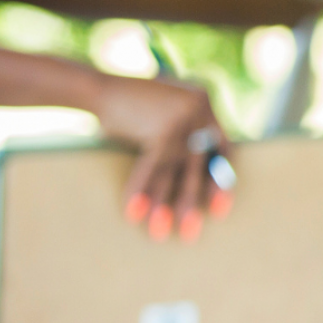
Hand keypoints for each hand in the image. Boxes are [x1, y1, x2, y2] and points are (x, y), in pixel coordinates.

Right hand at [89, 74, 230, 242]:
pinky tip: (133, 214)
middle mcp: (201, 110)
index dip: (220, 178)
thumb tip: (196, 173)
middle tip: (192, 231)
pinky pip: (152, 169)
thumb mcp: (166, 111)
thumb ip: (186, 133)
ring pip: (175, 171)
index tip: (221, 207)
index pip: (223, 147)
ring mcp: (184, 120)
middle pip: (202, 164)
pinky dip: (140, 191)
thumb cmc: (130, 105)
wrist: (99, 88)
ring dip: (164, 205)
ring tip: (159, 233)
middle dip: (195, 200)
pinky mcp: (162, 130)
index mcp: (206, 103)